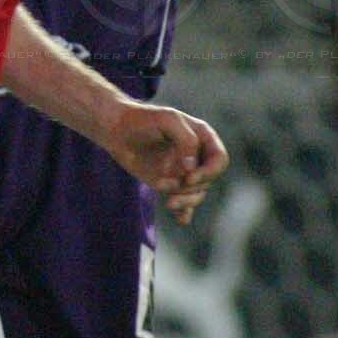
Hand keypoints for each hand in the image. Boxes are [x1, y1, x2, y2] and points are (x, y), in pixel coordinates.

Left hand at [104, 103, 228, 224]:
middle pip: (208, 180)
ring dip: (184, 200)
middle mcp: (196, 155)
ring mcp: (184, 171)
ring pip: (197, 194)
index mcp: (201, 136)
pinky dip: (184, 212)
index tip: (189, 177)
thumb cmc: (142, 119)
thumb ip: (185, 140)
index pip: (220, 159)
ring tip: (166, 198)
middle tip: (169, 185)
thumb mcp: (167, 119)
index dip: (209, 171)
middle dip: (192, 187)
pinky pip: (184, 204)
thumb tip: (191, 170)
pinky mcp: (171, 184)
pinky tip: (181, 218)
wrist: (117, 130)